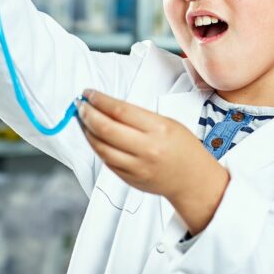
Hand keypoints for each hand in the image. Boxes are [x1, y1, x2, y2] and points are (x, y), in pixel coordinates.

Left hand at [77, 89, 229, 233]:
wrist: (193, 180)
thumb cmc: (183, 148)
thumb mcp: (168, 123)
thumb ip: (139, 117)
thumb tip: (109, 107)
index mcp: (158, 129)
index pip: (120, 110)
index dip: (100, 100)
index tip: (89, 94)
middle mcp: (147, 149)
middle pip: (106, 129)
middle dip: (88, 114)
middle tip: (80, 105)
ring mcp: (137, 167)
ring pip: (101, 147)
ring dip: (87, 132)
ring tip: (83, 120)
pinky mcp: (130, 179)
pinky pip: (106, 161)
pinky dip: (97, 147)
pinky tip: (94, 137)